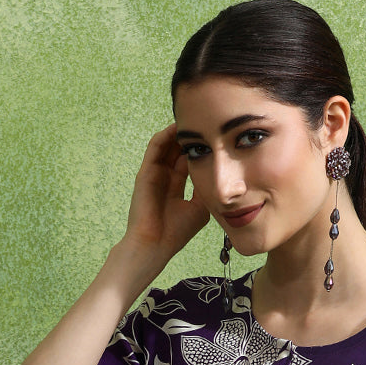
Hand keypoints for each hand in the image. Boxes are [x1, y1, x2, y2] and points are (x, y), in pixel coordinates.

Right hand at [118, 124, 209, 270]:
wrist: (154, 245)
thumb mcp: (200, 207)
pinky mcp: (146, 171)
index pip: (188, 162)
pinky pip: (155, 147)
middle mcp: (164, 179)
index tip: (215, 138)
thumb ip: (206, 187)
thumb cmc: (176, 232)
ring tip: (194, 119)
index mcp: (176, 188)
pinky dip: (166, 135)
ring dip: (179, 133)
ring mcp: (154, 174)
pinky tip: (178, 127)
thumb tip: (220, 170)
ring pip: (167, 145)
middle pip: (178, 151)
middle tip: (206, 122)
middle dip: (191, 137)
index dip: (200, 150)